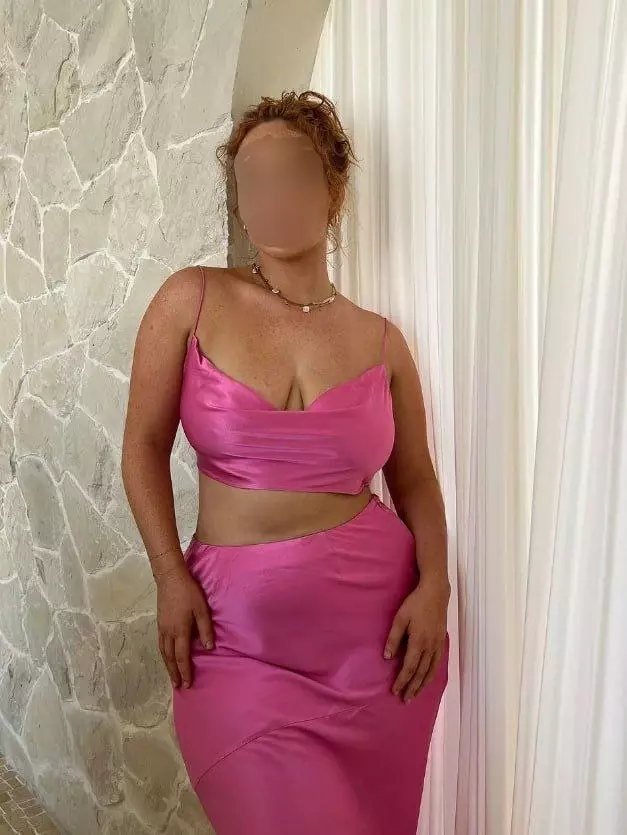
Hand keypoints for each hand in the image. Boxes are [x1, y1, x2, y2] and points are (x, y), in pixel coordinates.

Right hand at [156, 563, 214, 689]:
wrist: (170, 578)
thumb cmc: (189, 592)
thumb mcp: (202, 609)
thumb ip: (206, 629)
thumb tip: (209, 648)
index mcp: (180, 630)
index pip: (182, 656)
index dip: (185, 671)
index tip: (188, 683)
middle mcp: (168, 632)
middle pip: (170, 658)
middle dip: (174, 672)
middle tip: (178, 686)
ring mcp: (162, 628)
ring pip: (163, 652)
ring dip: (167, 665)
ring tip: (172, 676)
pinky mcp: (159, 623)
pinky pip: (160, 644)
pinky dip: (164, 655)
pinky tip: (167, 656)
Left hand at [384, 575, 448, 701]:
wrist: (435, 593)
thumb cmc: (415, 604)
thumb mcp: (400, 618)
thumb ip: (393, 638)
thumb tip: (387, 657)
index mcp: (418, 642)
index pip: (409, 667)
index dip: (402, 681)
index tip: (395, 691)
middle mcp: (430, 647)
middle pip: (421, 673)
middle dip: (412, 688)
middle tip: (405, 700)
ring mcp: (438, 645)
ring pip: (430, 670)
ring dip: (423, 684)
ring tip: (415, 694)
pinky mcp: (442, 641)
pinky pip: (437, 663)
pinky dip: (432, 674)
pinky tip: (428, 678)